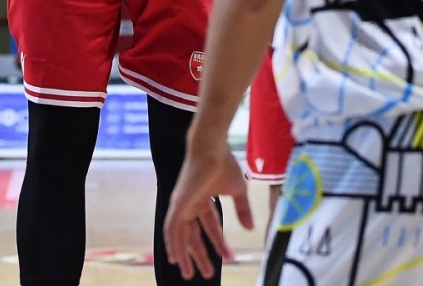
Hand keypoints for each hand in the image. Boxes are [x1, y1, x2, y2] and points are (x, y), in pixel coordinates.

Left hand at [162, 129, 252, 279]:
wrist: (212, 148)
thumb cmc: (223, 163)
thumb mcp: (238, 190)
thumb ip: (243, 210)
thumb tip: (251, 228)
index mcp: (203, 200)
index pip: (210, 226)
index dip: (219, 242)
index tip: (229, 258)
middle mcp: (190, 204)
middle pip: (193, 235)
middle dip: (199, 255)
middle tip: (205, 274)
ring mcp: (182, 204)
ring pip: (180, 236)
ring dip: (185, 255)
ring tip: (190, 274)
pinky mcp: (177, 204)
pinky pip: (171, 228)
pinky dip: (172, 243)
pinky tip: (174, 257)